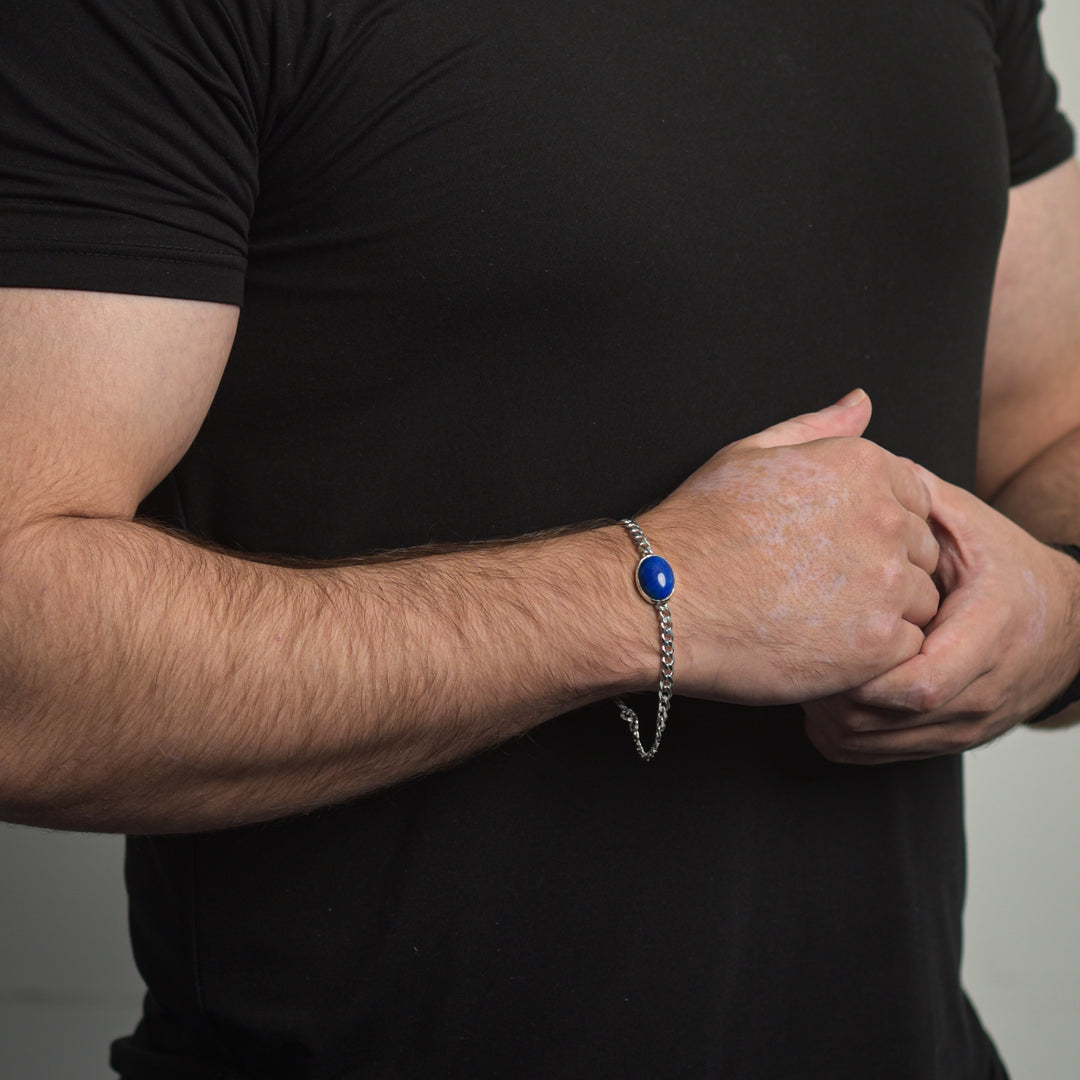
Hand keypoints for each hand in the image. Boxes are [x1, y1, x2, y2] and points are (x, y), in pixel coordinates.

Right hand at [640, 390, 939, 704]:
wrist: (663, 601)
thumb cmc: (698, 528)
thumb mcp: (749, 453)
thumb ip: (818, 427)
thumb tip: (862, 403)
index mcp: (861, 466)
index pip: (914, 500)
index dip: (876, 530)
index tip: (832, 549)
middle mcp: (884, 518)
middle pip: (922, 552)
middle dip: (884, 571)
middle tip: (820, 588)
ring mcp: (885, 583)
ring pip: (921, 602)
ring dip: (883, 615)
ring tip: (820, 619)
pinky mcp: (877, 642)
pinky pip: (908, 649)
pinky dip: (874, 655)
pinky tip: (824, 645)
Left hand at [803, 467, 1079, 763]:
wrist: (1070, 628)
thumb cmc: (1010, 569)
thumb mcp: (972, 525)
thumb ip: (918, 499)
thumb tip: (857, 460)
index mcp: (992, 633)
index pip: (923, 682)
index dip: (862, 671)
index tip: (817, 637)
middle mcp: (982, 691)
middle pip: (885, 719)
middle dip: (828, 693)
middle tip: (793, 651)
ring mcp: (964, 725)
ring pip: (872, 745)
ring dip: (824, 714)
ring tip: (801, 669)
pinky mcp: (945, 741)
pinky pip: (875, 755)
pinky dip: (838, 732)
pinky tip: (821, 695)